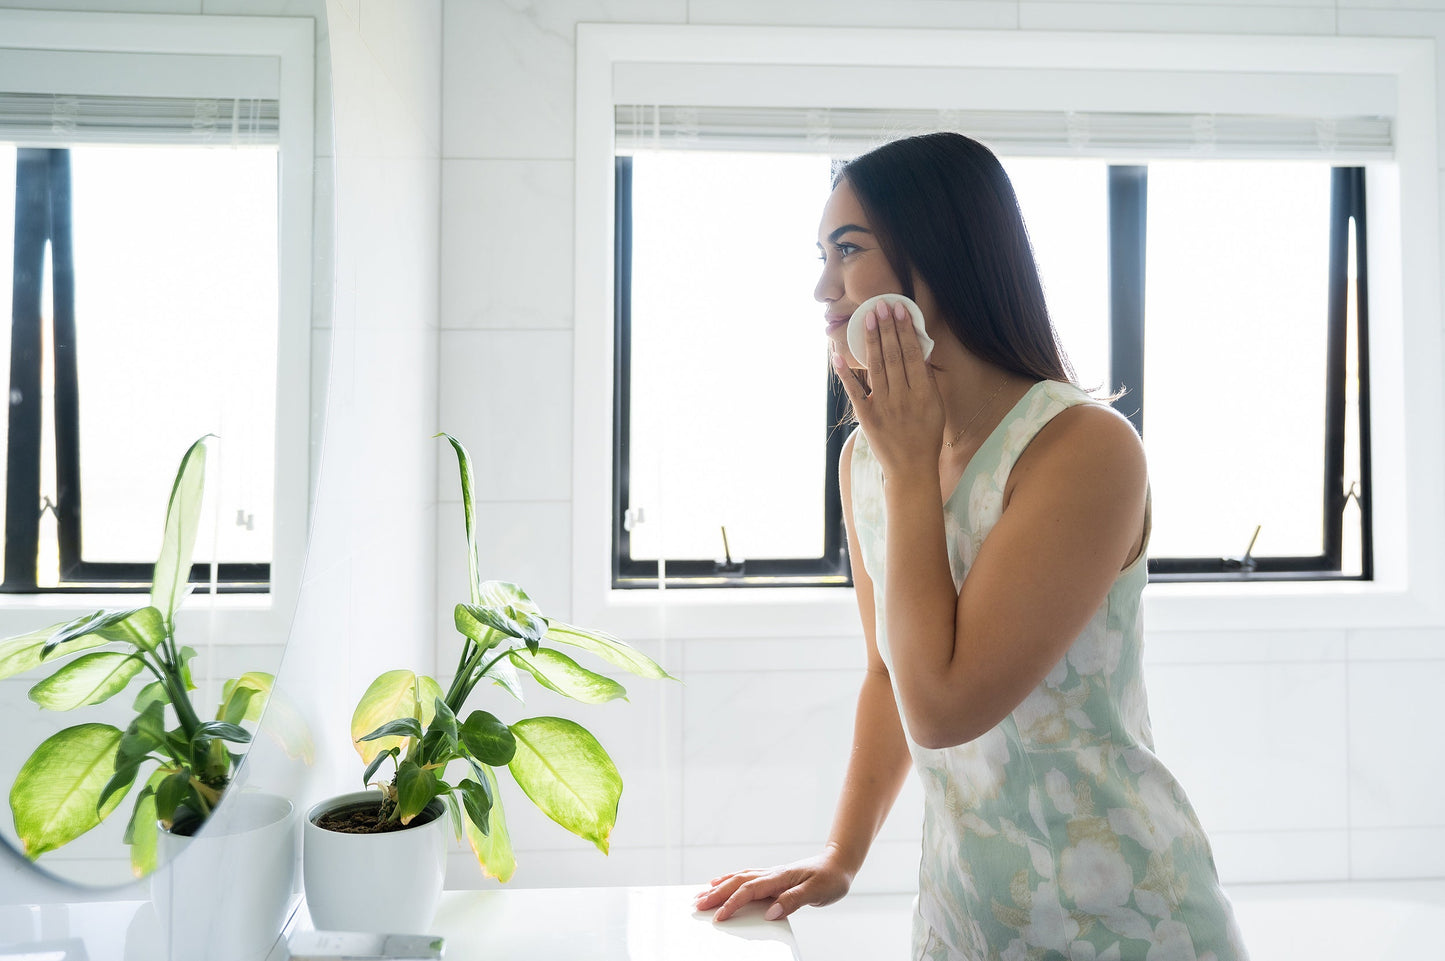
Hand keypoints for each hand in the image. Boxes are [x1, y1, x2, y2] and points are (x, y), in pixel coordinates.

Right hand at [692, 848, 853, 921]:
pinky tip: (721, 882)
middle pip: (737, 882)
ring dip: (718, 886)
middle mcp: (772, 874)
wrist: (840, 863)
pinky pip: (745, 877)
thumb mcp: (817, 892)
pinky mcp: (773, 877)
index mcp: (780, 878)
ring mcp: (771, 874)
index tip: (718, 917)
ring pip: (738, 878)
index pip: (749, 891)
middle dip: (716, 894)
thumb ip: (793, 901)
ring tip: (701, 894)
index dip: (732, 903)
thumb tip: (770, 912)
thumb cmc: (831, 878)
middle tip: (697, 905)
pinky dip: (730, 880)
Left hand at [834, 300, 944, 481]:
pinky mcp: (866, 416)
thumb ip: (927, 379)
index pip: (912, 355)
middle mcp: (902, 397)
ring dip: (871, 341)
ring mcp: (883, 406)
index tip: (899, 311)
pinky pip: (854, 391)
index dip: (905, 331)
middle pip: (893, 356)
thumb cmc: (926, 435)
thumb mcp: (936, 406)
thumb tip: (918, 351)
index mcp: (923, 393)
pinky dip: (844, 373)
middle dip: (886, 329)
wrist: (911, 468)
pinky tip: (836, 354)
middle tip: (880, 306)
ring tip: (868, 319)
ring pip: (875, 367)